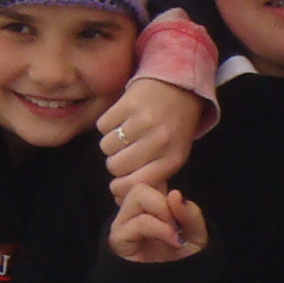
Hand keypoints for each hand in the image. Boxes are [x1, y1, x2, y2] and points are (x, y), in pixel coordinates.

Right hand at [101, 76, 203, 196]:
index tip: (117, 183)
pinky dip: (108, 124)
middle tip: (125, 151)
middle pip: (115, 167)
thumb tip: (117, 199)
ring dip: (111, 142)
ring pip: (106, 147)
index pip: (135, 184)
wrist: (181, 83)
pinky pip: (102, 125)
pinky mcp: (129, 103)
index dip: (120, 187)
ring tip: (126, 132)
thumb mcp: (173, 154)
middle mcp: (159, 141)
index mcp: (172, 159)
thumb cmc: (175, 125)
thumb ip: (151, 177)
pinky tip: (122, 118)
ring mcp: (143, 121)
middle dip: (115, 162)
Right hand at [107, 184, 207, 263]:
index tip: (183, 214)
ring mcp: (124, 224)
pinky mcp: (118, 239)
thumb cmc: (182, 264)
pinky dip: (159, 228)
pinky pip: (137, 221)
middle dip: (165, 201)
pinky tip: (171, 241)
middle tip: (176, 225)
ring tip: (173, 234)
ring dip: (162, 212)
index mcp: (152, 208)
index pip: (155, 181)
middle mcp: (134, 212)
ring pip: (137, 194)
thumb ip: (191, 214)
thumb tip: (175, 194)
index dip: (171, 192)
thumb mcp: (197, 236)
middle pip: (142, 183)